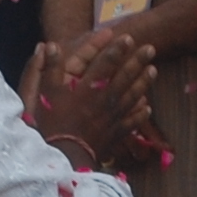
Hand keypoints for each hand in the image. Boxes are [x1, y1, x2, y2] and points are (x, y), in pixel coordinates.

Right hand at [24, 29, 155, 166]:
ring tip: (154, 70)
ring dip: (143, 82)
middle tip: (151, 48)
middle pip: (124, 77)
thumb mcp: (43, 94)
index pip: (104, 63)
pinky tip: (147, 108)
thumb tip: (49, 45)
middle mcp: (104, 100)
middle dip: (137, 61)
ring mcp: (112, 118)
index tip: (127, 37)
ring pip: (132, 96)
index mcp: (87, 88)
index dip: (116, 50)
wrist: (62, 158)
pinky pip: (131, 122)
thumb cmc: (49, 126)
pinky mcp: (114, 135)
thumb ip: (47, 68)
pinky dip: (140, 114)